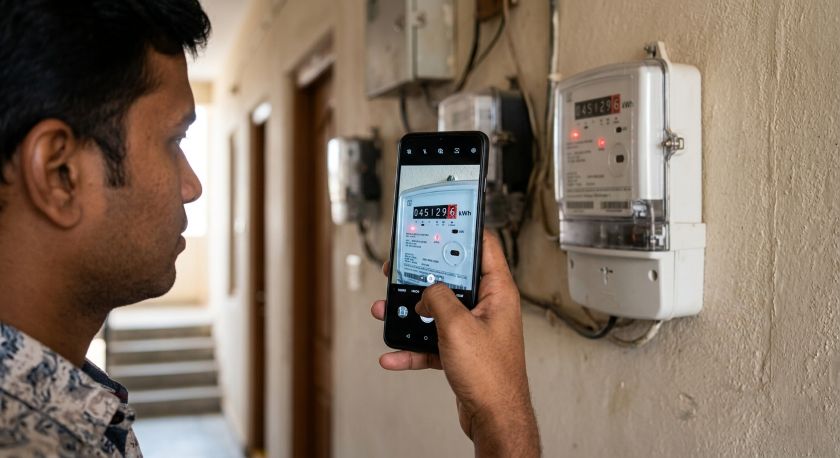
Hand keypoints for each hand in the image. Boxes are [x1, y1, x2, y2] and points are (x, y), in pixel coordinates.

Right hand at [371, 231, 539, 456]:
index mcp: (497, 292)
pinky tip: (393, 353)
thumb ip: (438, 299)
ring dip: (410, 313)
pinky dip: (412, 347)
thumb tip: (426, 292)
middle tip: (401, 267)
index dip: (464, 231)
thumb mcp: (457, 326)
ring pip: (437, 311)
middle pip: (452, 279)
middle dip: (422, 276)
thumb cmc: (492, 376)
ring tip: (387, 309)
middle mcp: (487, 308)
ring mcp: (474, 330)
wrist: (494, 418)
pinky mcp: (462, 351)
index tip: (445, 220)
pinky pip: (432, 342)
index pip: (484, 246)